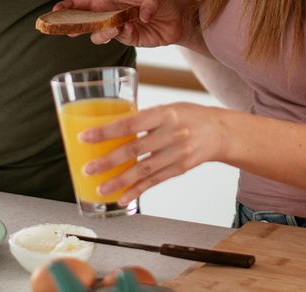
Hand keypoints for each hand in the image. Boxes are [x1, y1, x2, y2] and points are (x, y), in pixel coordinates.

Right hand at [54, 0, 192, 47]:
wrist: (180, 21)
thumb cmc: (165, 1)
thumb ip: (149, 3)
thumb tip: (141, 15)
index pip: (87, 2)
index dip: (71, 5)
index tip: (56, 9)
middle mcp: (111, 13)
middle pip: (86, 20)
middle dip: (74, 24)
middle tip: (64, 28)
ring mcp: (118, 27)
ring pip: (99, 33)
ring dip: (101, 32)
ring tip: (113, 28)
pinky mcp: (129, 39)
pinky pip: (119, 38)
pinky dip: (123, 34)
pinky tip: (131, 28)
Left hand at [80, 103, 227, 205]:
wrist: (220, 131)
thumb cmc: (188, 116)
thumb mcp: (168, 108)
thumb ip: (144, 118)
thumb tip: (111, 129)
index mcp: (165, 113)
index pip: (130, 123)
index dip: (106, 131)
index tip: (85, 137)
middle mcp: (172, 134)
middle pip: (134, 149)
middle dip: (108, 161)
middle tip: (88, 169)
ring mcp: (177, 153)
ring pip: (143, 170)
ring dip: (120, 181)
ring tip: (101, 188)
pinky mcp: (180, 169)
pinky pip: (155, 182)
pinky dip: (138, 191)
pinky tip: (123, 197)